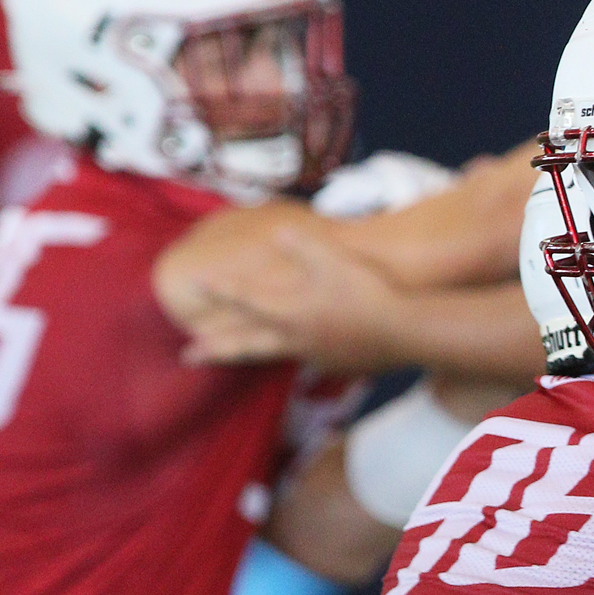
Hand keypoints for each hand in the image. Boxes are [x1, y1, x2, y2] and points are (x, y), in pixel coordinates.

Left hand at [182, 225, 402, 368]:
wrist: (405, 333)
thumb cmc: (369, 294)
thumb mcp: (336, 262)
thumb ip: (305, 246)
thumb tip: (280, 231)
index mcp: (291, 310)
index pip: (246, 299)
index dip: (220, 290)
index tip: (196, 285)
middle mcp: (295, 337)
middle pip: (246, 344)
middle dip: (215, 348)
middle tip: (188, 355)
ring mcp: (314, 355)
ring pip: (271, 357)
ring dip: (246, 357)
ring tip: (229, 360)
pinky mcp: (334, 364)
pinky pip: (305, 362)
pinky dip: (291, 358)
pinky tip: (294, 355)